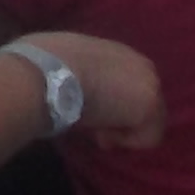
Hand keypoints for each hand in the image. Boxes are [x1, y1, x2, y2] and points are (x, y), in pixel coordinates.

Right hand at [33, 33, 165, 149]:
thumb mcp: (65, 59)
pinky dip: (126, 142)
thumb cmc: (43, 64)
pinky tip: (103, 135)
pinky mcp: (150, 107)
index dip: (111, 102)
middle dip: (121, 118)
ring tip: (96, 133)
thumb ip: (81, 69)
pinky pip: (148, 137)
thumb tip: (69, 82)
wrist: (47, 75)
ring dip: (122, 130)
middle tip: (94, 128)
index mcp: (121, 52)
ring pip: (147, 121)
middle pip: (142, 103)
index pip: (128, 85)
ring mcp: (151, 85)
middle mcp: (142, 64)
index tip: (89, 113)